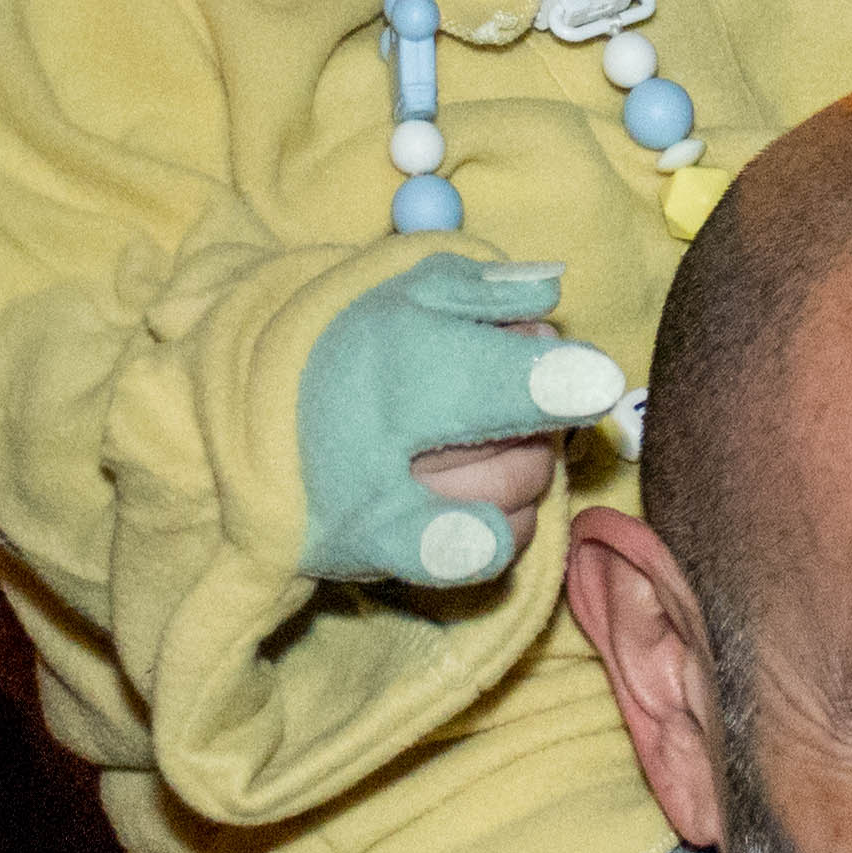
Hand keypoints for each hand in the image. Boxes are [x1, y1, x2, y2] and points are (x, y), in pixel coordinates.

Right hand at [293, 258, 624, 586]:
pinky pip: (497, 547)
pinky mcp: (393, 562)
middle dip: (540, 421)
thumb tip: (549, 290)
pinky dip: (511, 514)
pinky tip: (485, 489)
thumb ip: (479, 290)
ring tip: (492, 438)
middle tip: (512, 395)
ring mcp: (389, 517)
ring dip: (529, 462)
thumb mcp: (402, 294)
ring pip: (517, 499)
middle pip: (522, 453)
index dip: (550, 381)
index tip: (595, 382)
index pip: (486, 381)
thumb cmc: (349, 351)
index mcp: (390, 366)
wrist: (256, 431)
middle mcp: (388, 452)